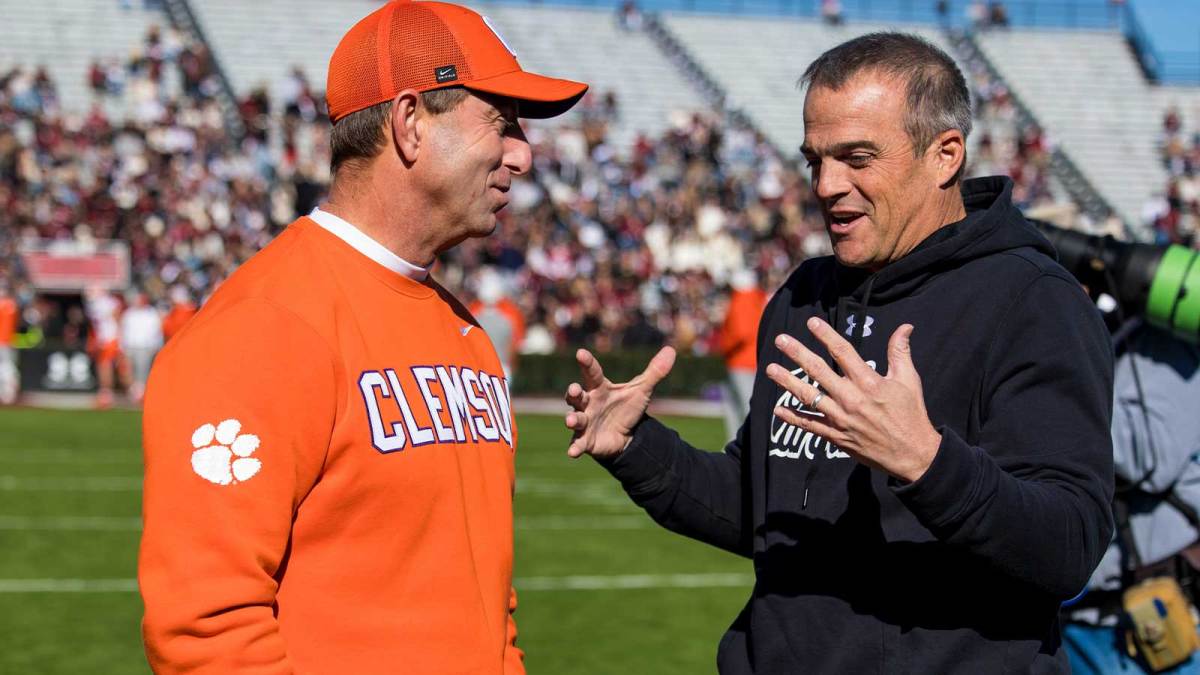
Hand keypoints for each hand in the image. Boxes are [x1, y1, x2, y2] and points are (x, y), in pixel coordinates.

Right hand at [564, 347, 675, 459]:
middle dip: (573, 392)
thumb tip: (671, 350)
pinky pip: (578, 443)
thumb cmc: (627, 407)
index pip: (592, 372)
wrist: (626, 435)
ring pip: (575, 418)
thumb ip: (655, 371)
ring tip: (571, 421)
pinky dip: (575, 447)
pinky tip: (572, 452)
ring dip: (572, 419)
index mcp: (600, 388)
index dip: (587, 363)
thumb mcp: (641, 390)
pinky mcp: (586, 440)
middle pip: (577, 396)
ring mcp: (585, 422)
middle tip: (574, 389)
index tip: (580, 353)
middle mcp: (588, 403)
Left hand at [765, 317, 940, 482]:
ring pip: (808, 396)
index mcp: (869, 382)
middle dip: (797, 353)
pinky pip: (809, 425)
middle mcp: (851, 398)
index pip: (843, 352)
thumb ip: (900, 352)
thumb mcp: (909, 380)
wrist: (912, 454)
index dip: (826, 335)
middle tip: (780, 340)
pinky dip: (792, 417)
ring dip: (787, 382)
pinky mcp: (836, 436)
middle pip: (818, 371)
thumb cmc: (911, 415)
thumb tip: (905, 326)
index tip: (811, 322)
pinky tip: (777, 409)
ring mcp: (841, 419)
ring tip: (770, 369)